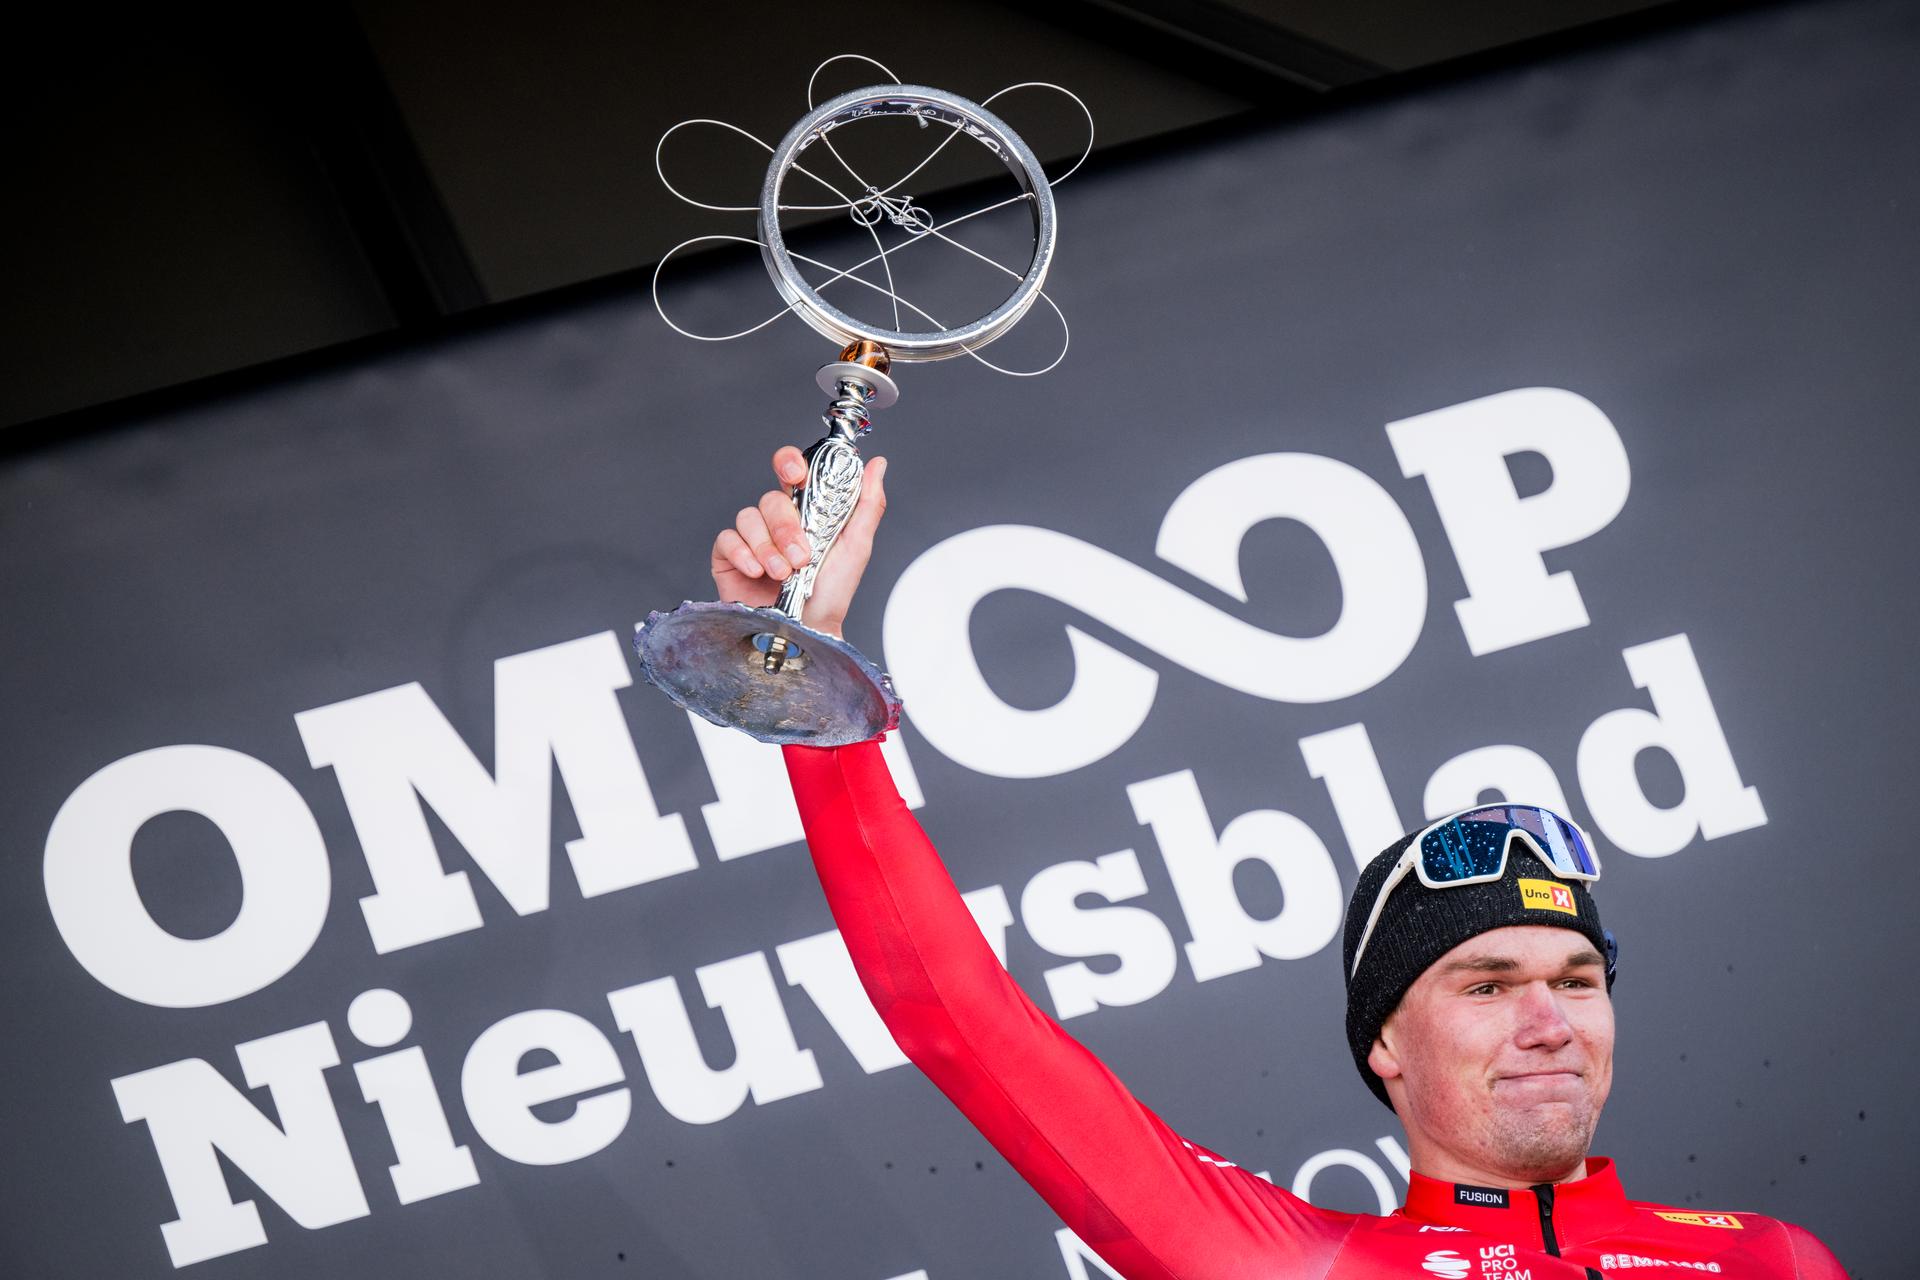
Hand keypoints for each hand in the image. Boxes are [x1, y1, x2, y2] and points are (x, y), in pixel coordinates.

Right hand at [710, 445, 888, 638]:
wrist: (807, 631)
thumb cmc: (831, 594)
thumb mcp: (857, 547)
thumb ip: (868, 503)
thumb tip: (877, 465)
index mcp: (805, 510)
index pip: (791, 470)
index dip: (789, 463)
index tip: (796, 473)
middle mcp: (776, 521)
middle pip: (770, 498)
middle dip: (786, 526)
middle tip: (801, 555)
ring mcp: (752, 538)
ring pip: (748, 516)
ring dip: (768, 547)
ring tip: (784, 574)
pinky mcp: (729, 557)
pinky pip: (727, 539)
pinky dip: (743, 554)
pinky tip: (757, 573)